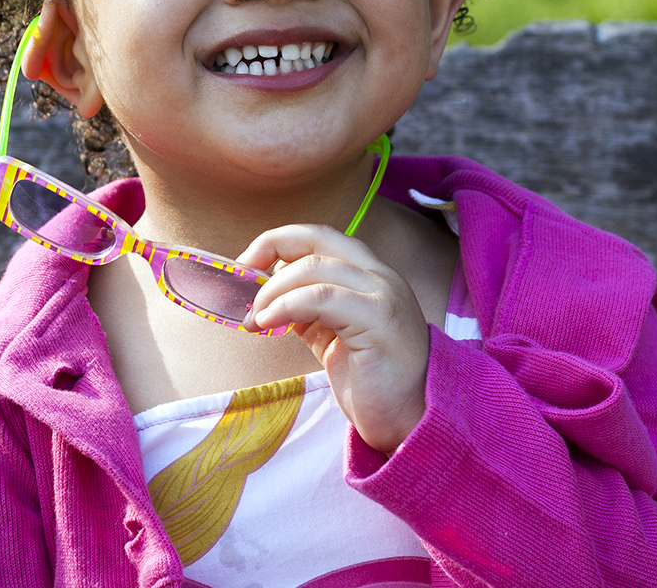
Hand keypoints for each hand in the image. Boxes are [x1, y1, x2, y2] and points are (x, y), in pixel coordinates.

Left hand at [238, 224, 429, 453]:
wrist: (413, 420)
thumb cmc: (374, 383)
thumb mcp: (334, 337)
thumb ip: (309, 312)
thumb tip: (265, 298)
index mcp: (370, 276)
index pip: (320, 237)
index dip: (278, 241)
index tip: (247, 264)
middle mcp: (380, 277)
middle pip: (316, 239)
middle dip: (270, 250)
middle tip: (242, 283)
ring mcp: (383, 295)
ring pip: (315, 267)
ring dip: (272, 290)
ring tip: (255, 319)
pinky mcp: (379, 320)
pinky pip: (323, 298)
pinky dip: (287, 305)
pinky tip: (269, 323)